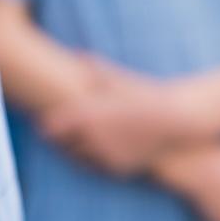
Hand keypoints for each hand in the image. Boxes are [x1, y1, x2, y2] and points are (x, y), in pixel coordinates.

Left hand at [40, 58, 203, 175]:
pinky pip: (95, 167)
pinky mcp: (119, 168)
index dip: (45, 123)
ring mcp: (106, 155)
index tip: (42, 120)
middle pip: (60, 145)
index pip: (51, 126)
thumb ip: (94, 67)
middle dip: (58, 138)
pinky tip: (94, 148)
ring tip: (73, 139)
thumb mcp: (119, 77)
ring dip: (73, 150)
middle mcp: (94, 138)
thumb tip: (77, 52)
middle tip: (55, 131)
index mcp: (88, 115)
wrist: (177, 120)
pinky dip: (92, 159)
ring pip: (76, 158)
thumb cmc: (145, 93)